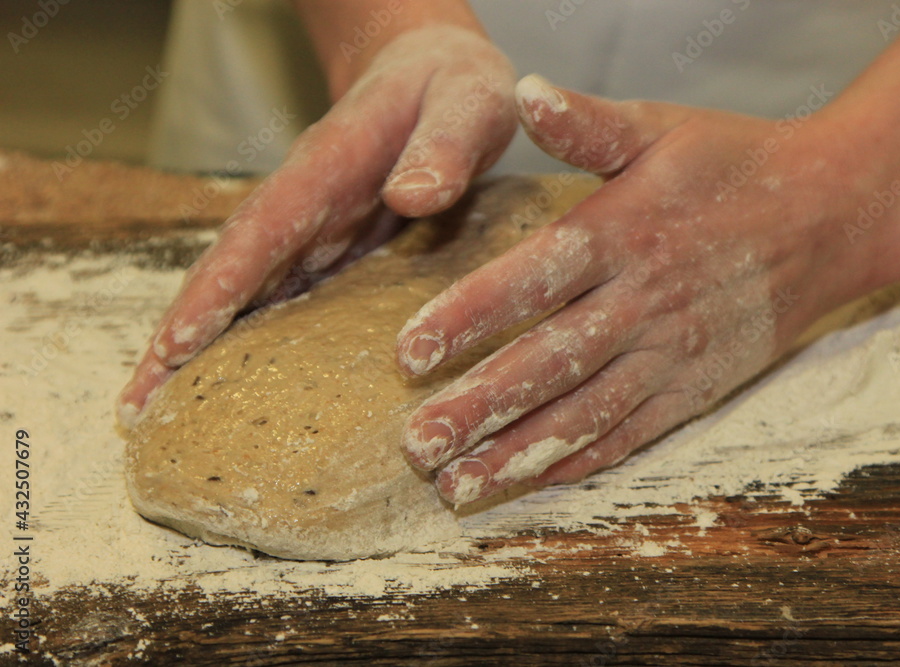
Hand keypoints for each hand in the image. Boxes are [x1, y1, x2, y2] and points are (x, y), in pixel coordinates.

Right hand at [118, 25, 516, 425]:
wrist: (435, 76)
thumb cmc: (453, 88)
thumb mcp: (469, 104)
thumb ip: (447, 146)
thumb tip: (413, 193)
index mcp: (330, 165)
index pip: (263, 228)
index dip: (220, 287)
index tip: (177, 342)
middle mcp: (306, 203)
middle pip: (231, 270)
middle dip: (181, 335)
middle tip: (136, 406)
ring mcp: (311, 229)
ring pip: (246, 292)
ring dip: (200, 348)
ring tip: (158, 412)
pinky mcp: (328, 249)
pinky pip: (281, 299)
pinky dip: (248, 341)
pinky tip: (232, 387)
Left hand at [396, 75, 899, 504]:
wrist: (836, 211)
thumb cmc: (738, 163)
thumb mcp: (662, 128)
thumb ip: (587, 123)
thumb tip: (521, 90)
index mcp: (623, 233)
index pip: (531, 281)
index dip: (467, 318)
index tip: (409, 355)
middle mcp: (643, 301)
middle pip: (549, 363)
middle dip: (479, 407)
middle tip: (416, 446)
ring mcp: (673, 353)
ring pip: (586, 413)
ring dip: (519, 453)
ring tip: (459, 486)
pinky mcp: (698, 387)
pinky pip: (634, 432)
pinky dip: (583, 460)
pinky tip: (535, 482)